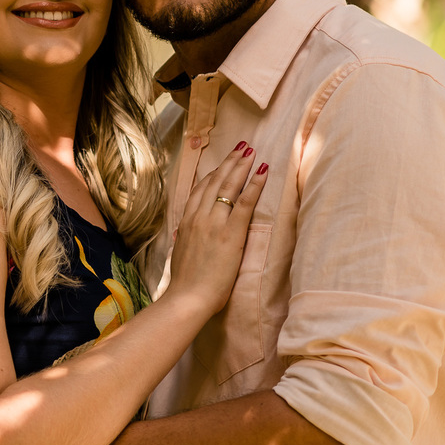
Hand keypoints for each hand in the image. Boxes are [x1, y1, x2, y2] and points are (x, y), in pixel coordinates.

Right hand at [168, 142, 267, 312]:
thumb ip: (186, 239)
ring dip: (241, 166)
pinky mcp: (231, 233)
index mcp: (186, 222)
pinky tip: (263, 171)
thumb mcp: (181, 253)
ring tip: (252, 152)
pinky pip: (245, 202)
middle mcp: (199, 216)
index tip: (222, 163)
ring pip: (229, 186)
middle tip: (242, 147)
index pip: (200, 190)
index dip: (213, 173)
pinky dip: (254, 184)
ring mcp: (214, 223)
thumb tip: (186, 235)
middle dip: (230, 162)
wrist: (188, 297)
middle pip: (215, 182)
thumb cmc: (186, 283)